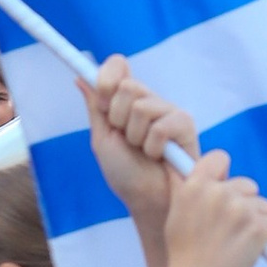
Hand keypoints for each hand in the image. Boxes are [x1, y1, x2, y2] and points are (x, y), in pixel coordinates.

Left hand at [83, 57, 201, 225]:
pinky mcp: (185, 124)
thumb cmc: (125, 174)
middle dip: (119, 118)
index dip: (106, 78)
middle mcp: (148, 100)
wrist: (147, 201)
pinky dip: (153, 147)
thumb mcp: (103, 139)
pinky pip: (161, 126)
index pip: (117, 66)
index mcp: (126, 101)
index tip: (102, 102)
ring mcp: (168, 110)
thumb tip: (81, 77)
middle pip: (128, 85)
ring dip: (136, 137)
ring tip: (144, 152)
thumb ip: (95, 107)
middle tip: (126, 139)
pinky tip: (160, 156)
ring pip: (142, 107)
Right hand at [161, 149, 266, 266]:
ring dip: (258, 223)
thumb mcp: (175, 215)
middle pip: (247, 185)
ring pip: (264, 206)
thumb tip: (174, 164)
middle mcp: (218, 193)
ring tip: (238, 246)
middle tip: (232, 231)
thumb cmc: (183, 257)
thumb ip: (181, 188)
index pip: (219, 158)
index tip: (223, 191)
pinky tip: (252, 252)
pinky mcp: (259, 228)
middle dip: (245, 205)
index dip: (224, 174)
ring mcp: (240, 210)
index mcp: (195, 186)